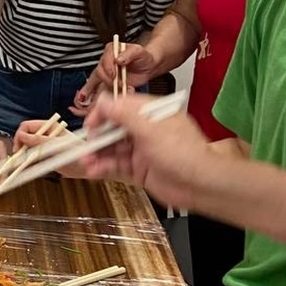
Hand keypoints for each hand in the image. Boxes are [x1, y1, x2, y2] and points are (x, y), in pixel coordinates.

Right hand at [9, 118, 85, 177]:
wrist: (88, 168)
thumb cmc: (78, 153)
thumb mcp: (58, 145)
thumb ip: (40, 141)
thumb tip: (22, 136)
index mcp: (48, 127)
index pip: (27, 126)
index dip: (20, 135)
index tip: (18, 147)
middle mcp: (45, 135)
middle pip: (25, 136)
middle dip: (20, 145)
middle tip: (18, 156)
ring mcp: (44, 146)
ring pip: (27, 147)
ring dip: (23, 153)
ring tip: (21, 162)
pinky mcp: (45, 157)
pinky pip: (32, 157)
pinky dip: (27, 161)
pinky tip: (27, 165)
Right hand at [74, 41, 157, 115]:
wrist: (148, 66)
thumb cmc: (143, 57)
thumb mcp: (139, 51)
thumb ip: (129, 53)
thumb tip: (119, 59)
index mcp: (111, 51)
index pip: (104, 60)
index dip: (108, 68)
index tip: (114, 74)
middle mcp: (106, 63)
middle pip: (99, 72)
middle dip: (107, 80)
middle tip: (117, 84)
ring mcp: (107, 74)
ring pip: (95, 83)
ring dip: (95, 91)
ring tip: (93, 96)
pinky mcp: (109, 84)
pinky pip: (101, 91)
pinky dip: (100, 97)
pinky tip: (98, 102)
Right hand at [80, 96, 206, 207]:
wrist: (200, 184)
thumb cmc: (184, 154)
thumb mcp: (151, 129)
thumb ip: (124, 114)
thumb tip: (104, 100)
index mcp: (150, 113)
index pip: (120, 106)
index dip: (103, 114)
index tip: (90, 123)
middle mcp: (145, 130)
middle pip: (113, 128)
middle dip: (97, 136)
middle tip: (85, 144)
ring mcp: (142, 150)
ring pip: (112, 148)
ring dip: (97, 153)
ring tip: (86, 161)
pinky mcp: (139, 169)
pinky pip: (116, 165)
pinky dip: (104, 167)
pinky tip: (94, 170)